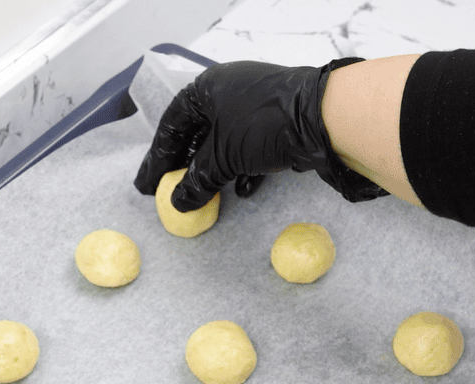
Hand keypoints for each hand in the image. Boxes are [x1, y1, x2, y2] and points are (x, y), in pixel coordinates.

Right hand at [133, 58, 386, 211]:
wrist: (326, 117)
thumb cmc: (263, 126)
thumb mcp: (222, 157)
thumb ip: (195, 181)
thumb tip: (178, 203)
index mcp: (207, 88)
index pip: (172, 125)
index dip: (157, 158)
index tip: (148, 185)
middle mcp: (229, 90)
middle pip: (197, 133)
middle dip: (185, 166)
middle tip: (170, 191)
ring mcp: (256, 103)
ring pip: (225, 140)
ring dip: (213, 170)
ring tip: (203, 195)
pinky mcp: (279, 119)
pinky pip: (250, 145)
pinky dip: (242, 168)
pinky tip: (243, 191)